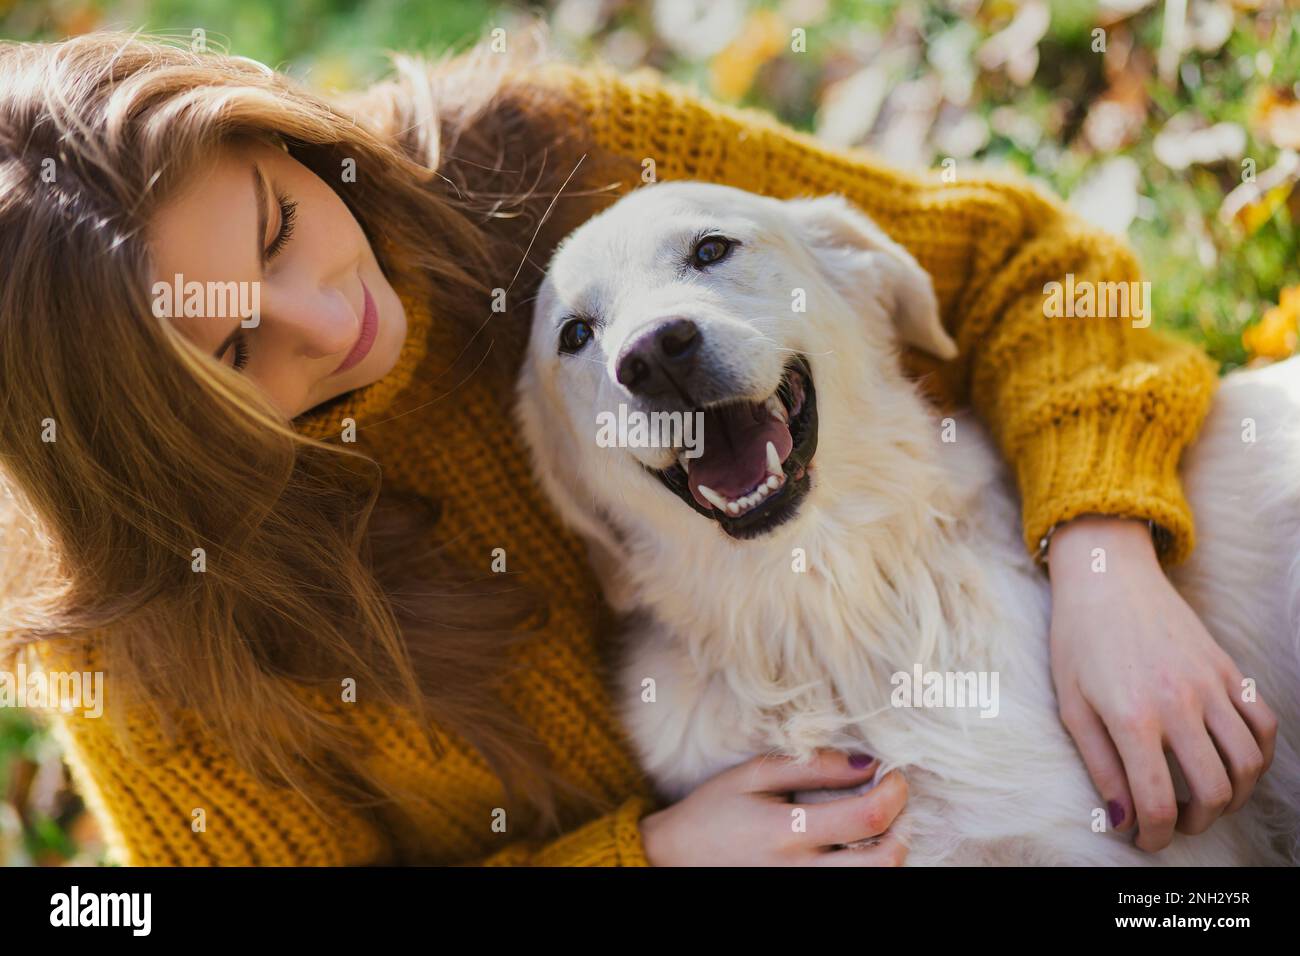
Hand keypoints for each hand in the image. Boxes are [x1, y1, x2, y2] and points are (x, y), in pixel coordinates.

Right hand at [639, 750, 908, 865]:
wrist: (675, 860)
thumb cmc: (714, 811)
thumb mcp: (754, 776)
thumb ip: (811, 766)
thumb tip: (867, 762)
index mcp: (787, 832)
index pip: (868, 818)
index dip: (894, 792)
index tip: (892, 773)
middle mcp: (802, 872)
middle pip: (884, 862)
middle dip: (902, 827)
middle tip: (891, 802)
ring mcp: (804, 892)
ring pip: (873, 880)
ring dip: (887, 851)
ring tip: (872, 826)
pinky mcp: (802, 900)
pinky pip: (850, 886)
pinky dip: (862, 866)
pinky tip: (851, 847)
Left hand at [1047, 515, 1277, 851]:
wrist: (1106, 578)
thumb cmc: (1077, 641)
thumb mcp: (1071, 704)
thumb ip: (1099, 765)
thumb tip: (1121, 818)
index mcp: (1132, 716)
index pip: (1158, 801)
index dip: (1155, 835)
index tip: (1147, 841)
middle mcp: (1178, 703)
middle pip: (1214, 790)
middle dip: (1198, 822)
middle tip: (1176, 822)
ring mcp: (1210, 683)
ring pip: (1249, 763)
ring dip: (1233, 794)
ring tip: (1205, 797)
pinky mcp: (1228, 667)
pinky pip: (1264, 723)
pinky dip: (1259, 753)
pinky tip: (1232, 761)